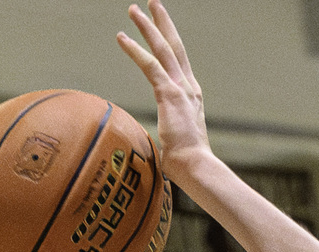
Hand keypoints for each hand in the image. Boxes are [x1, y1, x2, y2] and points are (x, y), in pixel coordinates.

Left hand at [117, 3, 212, 188]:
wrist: (197, 168)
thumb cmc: (187, 165)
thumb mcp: (176, 143)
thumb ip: (167, 135)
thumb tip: (156, 149)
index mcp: (192, 98)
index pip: (180, 63)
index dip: (171, 42)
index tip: (162, 28)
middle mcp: (189, 88)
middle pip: (175, 47)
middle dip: (163, 23)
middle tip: (152, 3)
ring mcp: (181, 89)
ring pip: (162, 49)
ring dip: (147, 27)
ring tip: (133, 10)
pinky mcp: (169, 94)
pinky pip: (149, 65)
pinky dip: (134, 50)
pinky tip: (121, 37)